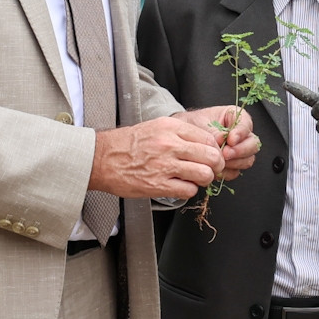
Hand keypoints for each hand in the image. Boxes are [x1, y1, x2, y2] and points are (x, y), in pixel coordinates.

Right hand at [87, 116, 225, 198]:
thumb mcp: (156, 127)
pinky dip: (189, 190)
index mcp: (171, 127)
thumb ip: (181, 134)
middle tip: (210, 169)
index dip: (215, 150)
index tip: (212, 155)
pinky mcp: (158, 185)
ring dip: (204, 179)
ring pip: (204, 174)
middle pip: (211, 156)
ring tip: (195, 179)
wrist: (102, 158)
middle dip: (215, 165)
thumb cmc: (128, 143)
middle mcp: (170, 144)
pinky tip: (180, 186)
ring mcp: (165, 165)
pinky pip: (188, 190)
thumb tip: (206, 143)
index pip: (208, 138)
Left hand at [177, 105, 257, 179]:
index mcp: (235, 118)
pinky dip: (226, 172)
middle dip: (240, 151)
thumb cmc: (192, 125)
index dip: (240, 133)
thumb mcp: (200, 123)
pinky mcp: (232, 164)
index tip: (230, 139)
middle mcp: (240, 135)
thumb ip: (212, 131)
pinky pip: (235, 171)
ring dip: (234, 163)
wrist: (182, 138)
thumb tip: (221, 140)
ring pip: (247, 160)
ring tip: (218, 161)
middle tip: (225, 154)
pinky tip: (216, 169)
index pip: (246, 124)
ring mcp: (238, 151)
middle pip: (253, 144)